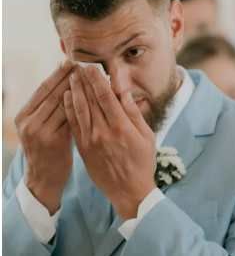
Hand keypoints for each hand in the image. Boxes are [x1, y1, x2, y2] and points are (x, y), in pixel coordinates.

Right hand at [15, 61, 77, 212]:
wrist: (44, 180)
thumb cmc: (48, 152)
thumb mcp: (42, 129)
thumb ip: (51, 111)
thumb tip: (67, 89)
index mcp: (25, 115)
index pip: (44, 90)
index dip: (57, 75)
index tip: (71, 60)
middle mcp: (29, 121)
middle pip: (53, 94)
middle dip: (69, 78)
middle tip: (84, 62)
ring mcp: (40, 132)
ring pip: (63, 105)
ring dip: (79, 89)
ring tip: (92, 76)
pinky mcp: (54, 142)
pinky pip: (71, 120)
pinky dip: (83, 108)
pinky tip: (95, 100)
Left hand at [61, 64, 156, 219]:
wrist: (129, 190)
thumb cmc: (142, 162)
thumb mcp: (147, 136)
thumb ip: (134, 113)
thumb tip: (124, 91)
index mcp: (122, 127)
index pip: (106, 96)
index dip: (97, 79)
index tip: (92, 66)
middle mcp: (104, 132)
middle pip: (90, 100)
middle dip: (84, 80)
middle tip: (78, 65)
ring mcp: (91, 140)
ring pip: (79, 109)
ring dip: (74, 91)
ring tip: (71, 77)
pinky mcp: (83, 147)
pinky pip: (73, 124)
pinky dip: (69, 108)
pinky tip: (66, 97)